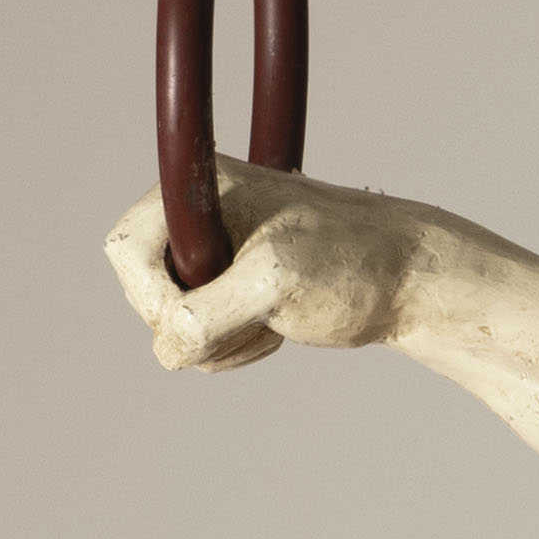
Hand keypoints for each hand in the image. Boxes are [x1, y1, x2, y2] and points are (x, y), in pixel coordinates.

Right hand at [103, 167, 414, 378]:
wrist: (412, 278)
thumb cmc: (354, 263)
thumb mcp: (276, 283)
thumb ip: (209, 313)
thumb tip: (168, 346)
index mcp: (201, 190)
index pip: (126, 250)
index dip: (150, 296)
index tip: (195, 320)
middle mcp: (200, 216)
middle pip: (144, 292)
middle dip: (192, 322)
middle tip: (253, 319)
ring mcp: (216, 255)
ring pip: (173, 322)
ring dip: (219, 341)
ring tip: (274, 321)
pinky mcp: (234, 288)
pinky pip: (202, 336)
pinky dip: (234, 348)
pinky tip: (278, 332)